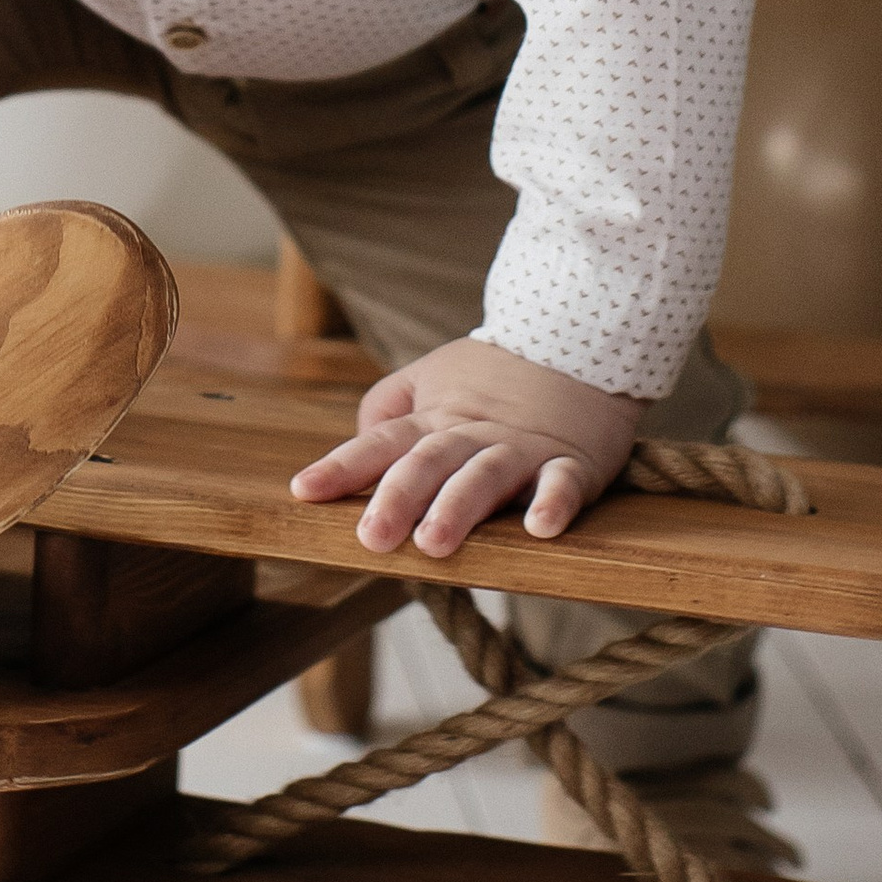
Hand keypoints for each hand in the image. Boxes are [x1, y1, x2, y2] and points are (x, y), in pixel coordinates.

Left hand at [288, 336, 640, 556]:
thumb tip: (355, 449)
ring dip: (460, 508)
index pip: (383, 441)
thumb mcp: (431, 378)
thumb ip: (388, 409)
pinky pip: (563, 482)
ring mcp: (522, 447)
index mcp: (436, 417)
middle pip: (430, 461)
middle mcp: (473, 433)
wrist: (576, 338)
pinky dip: (554, 502)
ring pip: (486, 474)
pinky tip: (539, 528)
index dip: (343, 466)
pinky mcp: (572, 461)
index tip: (304, 491)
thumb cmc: (495, 372)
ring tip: (434, 544)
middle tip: (373, 538)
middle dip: (399, 498)